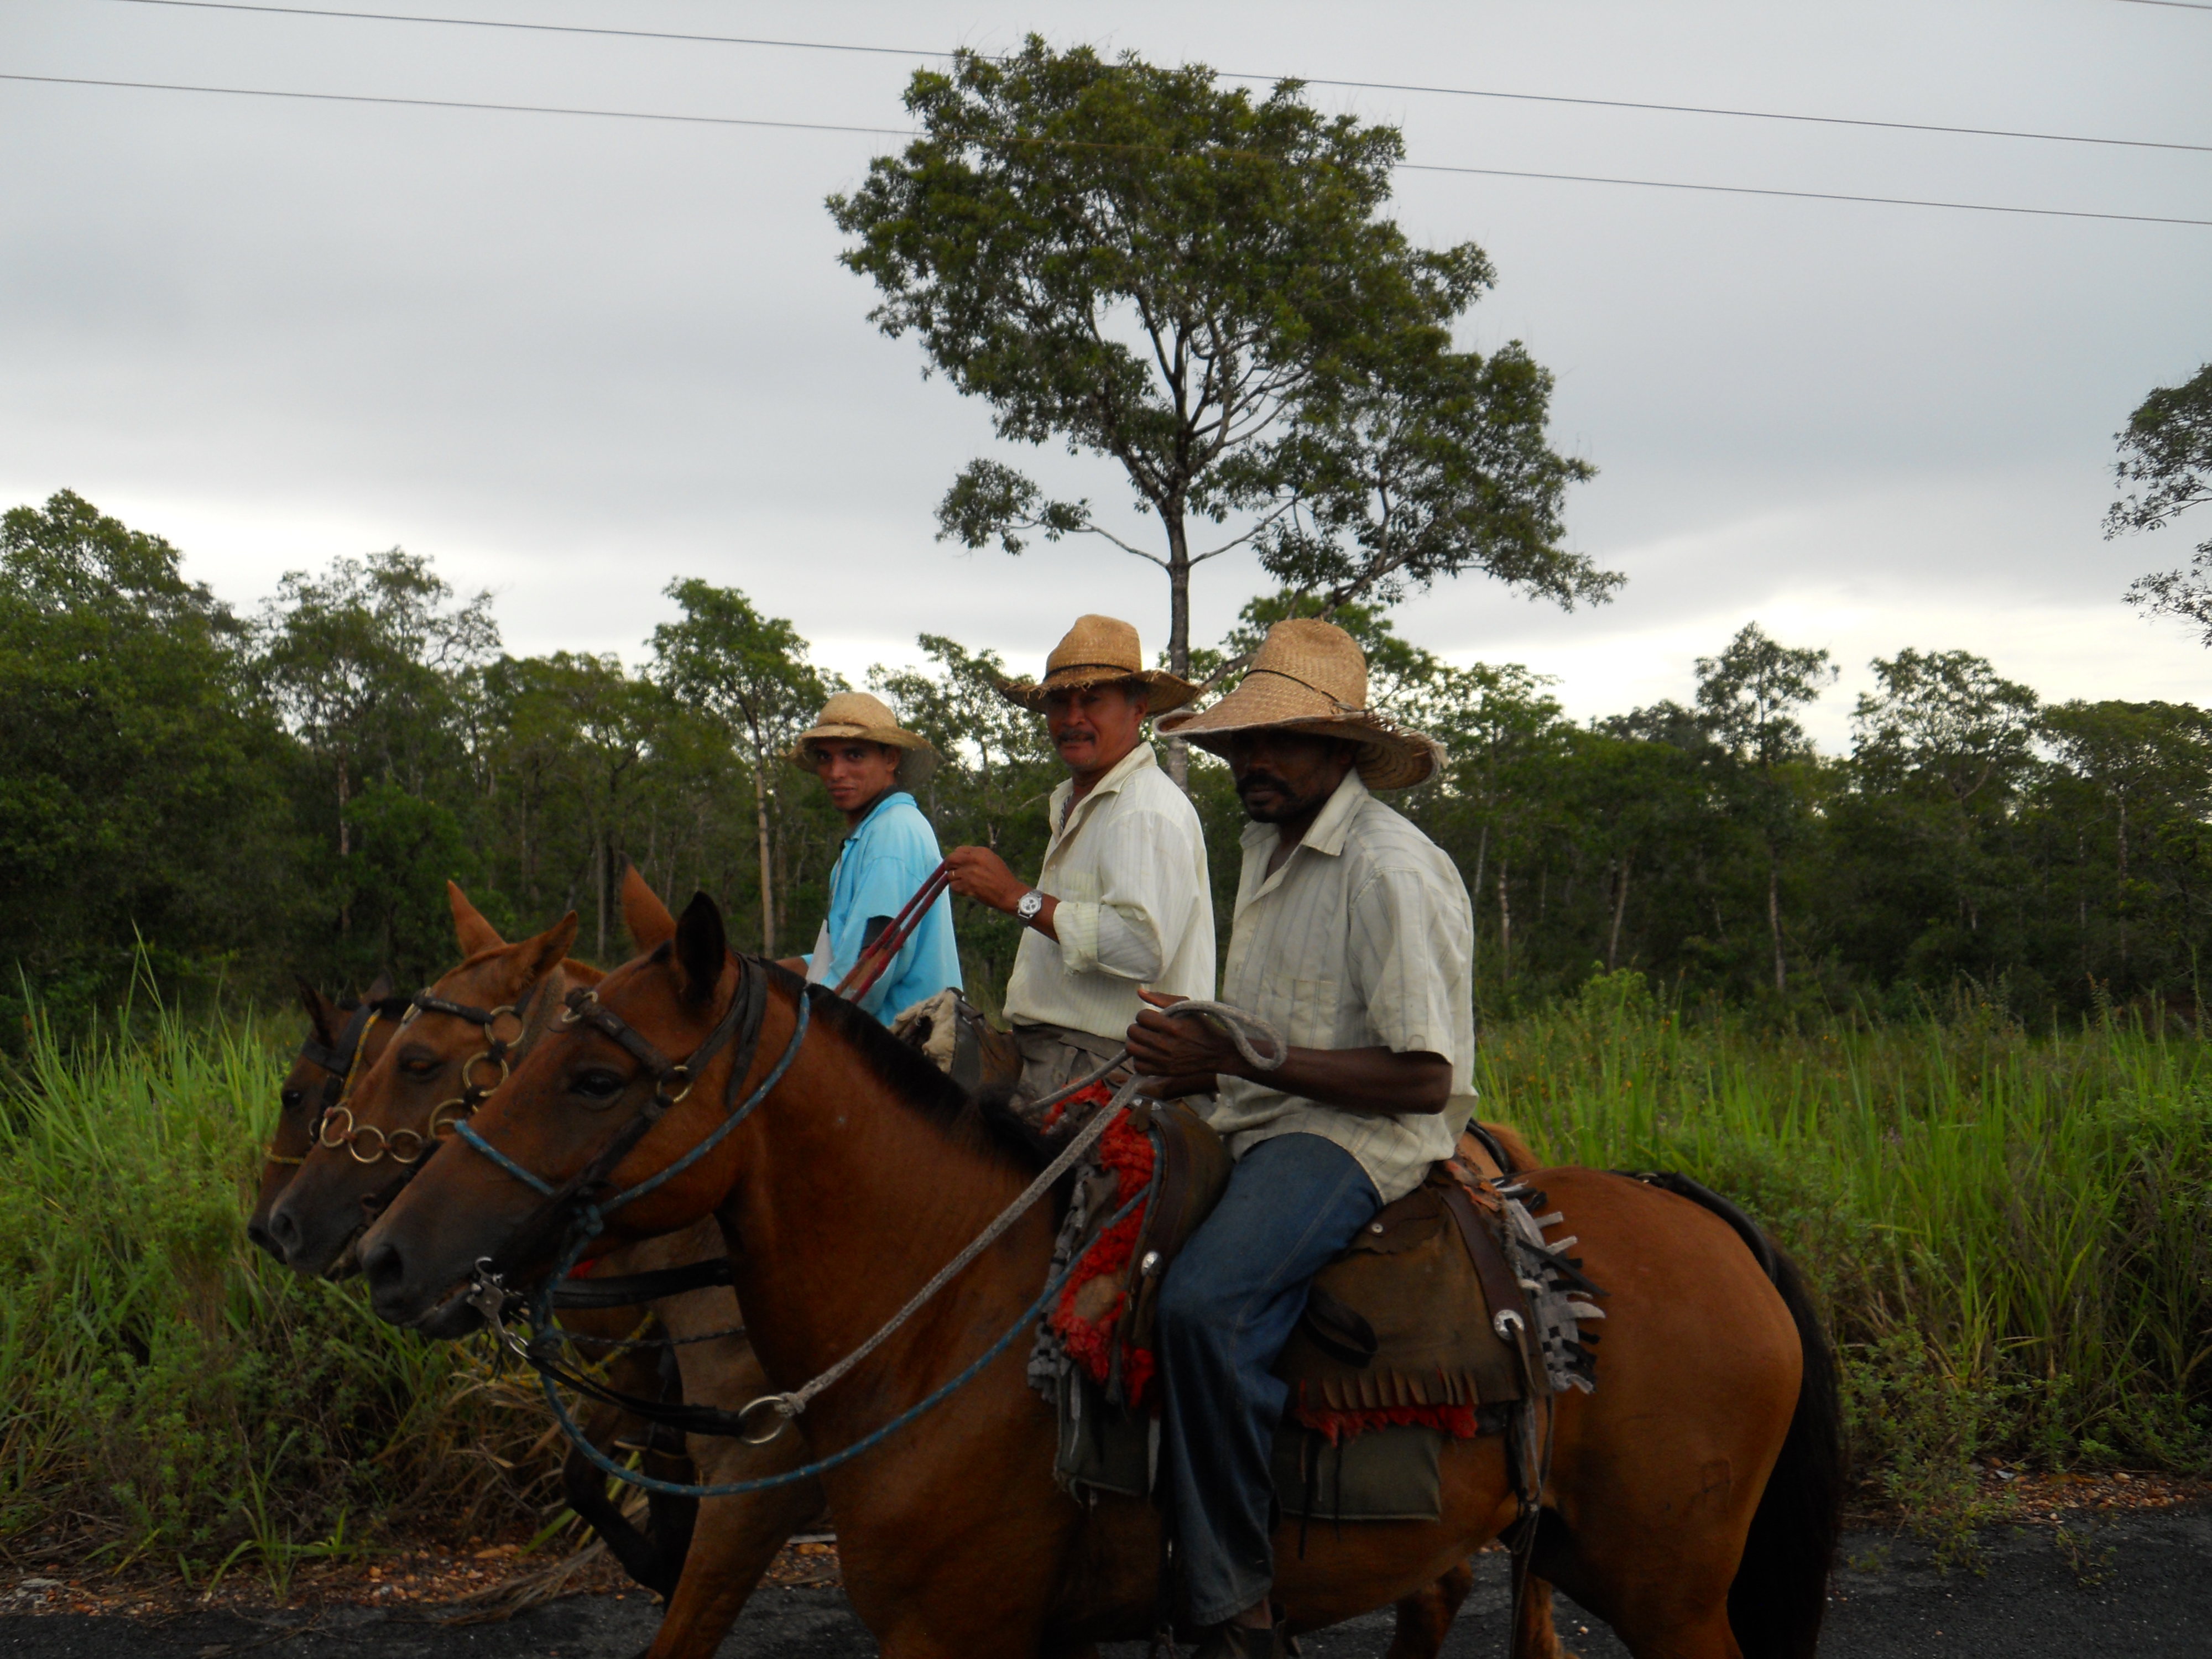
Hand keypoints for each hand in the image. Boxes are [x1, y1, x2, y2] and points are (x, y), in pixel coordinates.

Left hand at [943, 846, 1029, 914]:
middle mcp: (973, 860)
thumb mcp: (991, 859)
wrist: (1009, 892)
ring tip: (964, 884)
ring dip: (955, 880)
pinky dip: (958, 890)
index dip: (955, 857)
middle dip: (948, 866)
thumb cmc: (1002, 877)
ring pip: (950, 875)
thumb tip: (960, 858)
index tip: (956, 863)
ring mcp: (969, 873)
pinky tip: (966, 891)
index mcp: (980, 852)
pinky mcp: (968, 885)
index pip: (958, 850)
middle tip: (951, 871)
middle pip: (950, 859)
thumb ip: (976, 856)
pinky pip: (954, 887)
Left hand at [1125, 988, 1243, 1083]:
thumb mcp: (1186, 1007)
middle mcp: (1167, 1044)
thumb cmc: (1200, 1026)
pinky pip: (1138, 1066)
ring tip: (1143, 1040)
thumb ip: (1162, 998)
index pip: (1142, 1017)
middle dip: (1137, 1027)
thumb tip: (1139, 992)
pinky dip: (1139, 1059)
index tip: (1151, 1018)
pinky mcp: (1163, 1071)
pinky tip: (1147, 1053)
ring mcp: (1164, 1060)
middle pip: (1133, 1032)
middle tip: (1145, 1029)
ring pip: (1132, 1049)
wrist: (1215, 1052)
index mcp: (1173, 1026)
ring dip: (1135, 1042)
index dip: (1144, 1015)